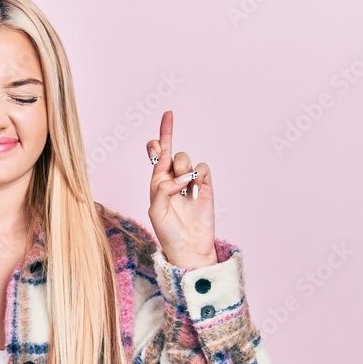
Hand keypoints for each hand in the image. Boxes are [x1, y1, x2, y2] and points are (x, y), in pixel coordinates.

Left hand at [146, 110, 216, 268]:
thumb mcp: (156, 210)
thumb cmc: (168, 232)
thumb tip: (179, 177)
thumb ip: (163, 188)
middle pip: (171, 151)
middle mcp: (173, 179)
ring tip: (183, 189)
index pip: (157, 153)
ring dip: (182, 170)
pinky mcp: (206, 186)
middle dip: (169, 144)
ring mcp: (190, 182)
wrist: (189, 248)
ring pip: (185, 158)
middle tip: (163, 150)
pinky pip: (203, 168)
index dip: (161, 136)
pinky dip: (198, 176)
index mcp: (157, 182)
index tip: (169, 116)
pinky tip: (195, 192)